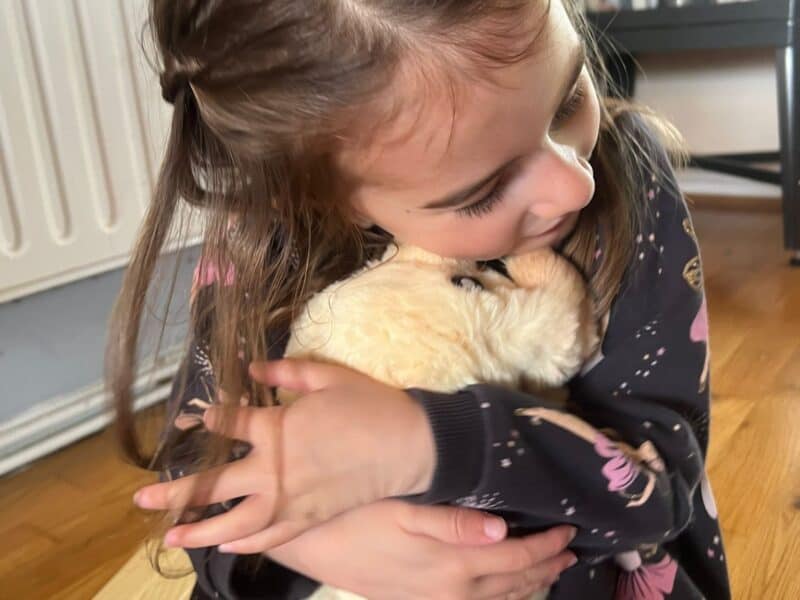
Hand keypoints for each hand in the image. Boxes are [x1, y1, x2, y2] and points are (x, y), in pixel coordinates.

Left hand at [133, 359, 436, 549]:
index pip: (230, 423)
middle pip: (215, 482)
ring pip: (235, 520)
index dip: (209, 417)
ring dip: (199, 529)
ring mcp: (291, 499)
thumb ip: (284, 371)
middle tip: (141, 497)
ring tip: (170, 536)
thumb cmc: (370, 406)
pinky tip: (225, 543)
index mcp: (278, 428)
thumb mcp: (328, 376)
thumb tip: (248, 368)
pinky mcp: (309, 518)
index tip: (194, 417)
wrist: (410, 446)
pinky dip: (245, 541)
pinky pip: (270, 535)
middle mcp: (275, 469)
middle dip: (176, 489)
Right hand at [257, 500, 576, 599]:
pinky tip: (502, 590)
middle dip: (546, 564)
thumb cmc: (359, 516)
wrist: (315, 545)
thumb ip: (454, 521)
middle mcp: (454, 592)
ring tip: (550, 569)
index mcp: (455, 564)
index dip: (546, 543)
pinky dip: (501, 597)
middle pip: (514, 581)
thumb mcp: (404, 510)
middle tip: (571, 549)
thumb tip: (503, 528)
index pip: (517, 555)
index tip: (570, 527)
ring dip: (529, 583)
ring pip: (498, 599)